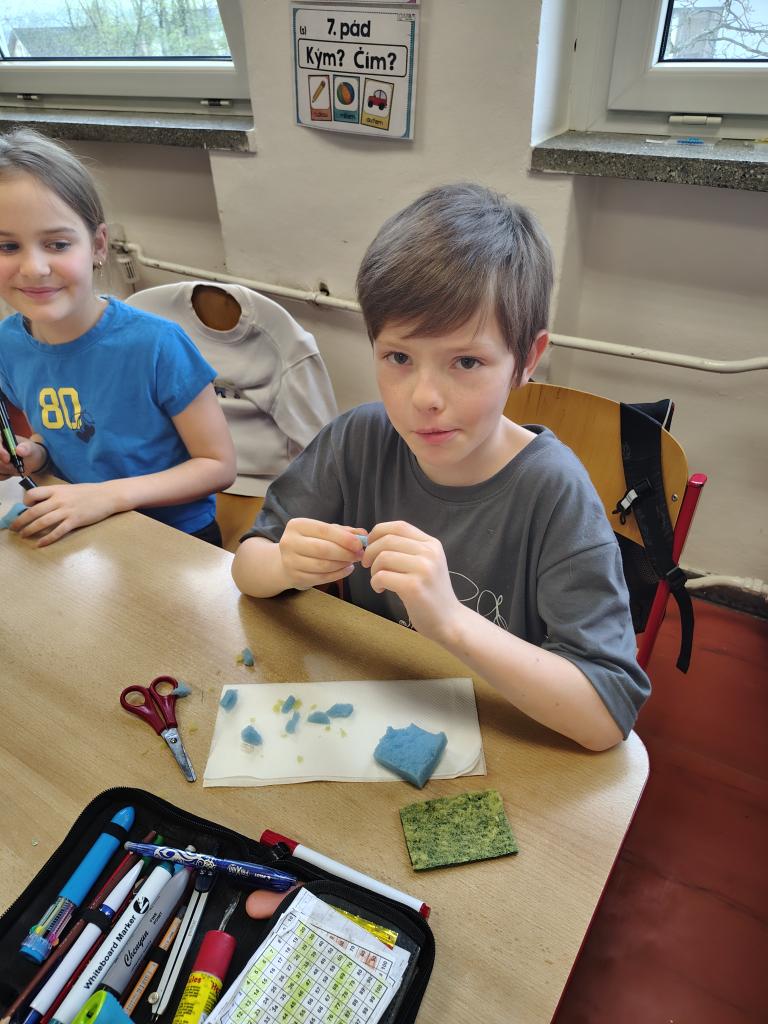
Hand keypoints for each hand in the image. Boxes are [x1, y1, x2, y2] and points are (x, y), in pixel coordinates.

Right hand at [0, 437, 46, 477]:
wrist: (31, 461)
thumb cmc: (31, 452)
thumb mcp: (32, 449)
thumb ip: (27, 448)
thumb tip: (19, 450)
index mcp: (3, 438)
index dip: (0, 450)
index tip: (8, 459)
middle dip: (6, 465)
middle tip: (17, 466)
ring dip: (8, 470)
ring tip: (17, 467)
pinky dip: (6, 475)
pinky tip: (12, 471)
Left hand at [11, 481, 119, 546]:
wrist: (108, 495)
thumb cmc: (89, 492)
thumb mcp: (69, 489)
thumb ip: (56, 495)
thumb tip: (43, 504)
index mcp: (56, 490)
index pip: (33, 494)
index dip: (25, 502)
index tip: (25, 508)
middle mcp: (59, 500)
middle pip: (33, 511)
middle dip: (21, 521)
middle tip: (14, 528)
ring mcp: (67, 511)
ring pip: (42, 522)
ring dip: (30, 530)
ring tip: (23, 535)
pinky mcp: (75, 521)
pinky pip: (57, 531)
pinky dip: (47, 538)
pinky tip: (40, 544)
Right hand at [278, 518, 366, 590]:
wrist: (287, 562)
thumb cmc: (310, 543)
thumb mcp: (324, 533)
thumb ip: (344, 532)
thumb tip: (363, 534)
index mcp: (297, 525)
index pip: (324, 530)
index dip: (344, 538)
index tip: (359, 544)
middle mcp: (289, 542)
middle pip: (324, 549)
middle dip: (346, 553)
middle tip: (359, 555)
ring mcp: (290, 562)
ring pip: (323, 565)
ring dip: (343, 564)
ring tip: (352, 562)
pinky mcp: (294, 578)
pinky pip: (321, 578)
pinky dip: (338, 575)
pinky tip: (346, 570)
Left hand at [362, 521, 459, 641]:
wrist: (449, 621)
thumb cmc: (432, 593)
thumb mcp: (427, 564)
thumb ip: (407, 549)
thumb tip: (373, 539)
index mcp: (432, 544)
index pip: (399, 526)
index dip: (378, 532)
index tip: (370, 544)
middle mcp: (430, 553)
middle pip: (388, 540)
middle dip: (370, 551)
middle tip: (367, 564)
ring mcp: (423, 569)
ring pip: (383, 557)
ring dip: (373, 569)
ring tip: (377, 580)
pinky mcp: (413, 587)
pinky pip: (381, 576)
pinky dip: (374, 582)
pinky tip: (380, 589)